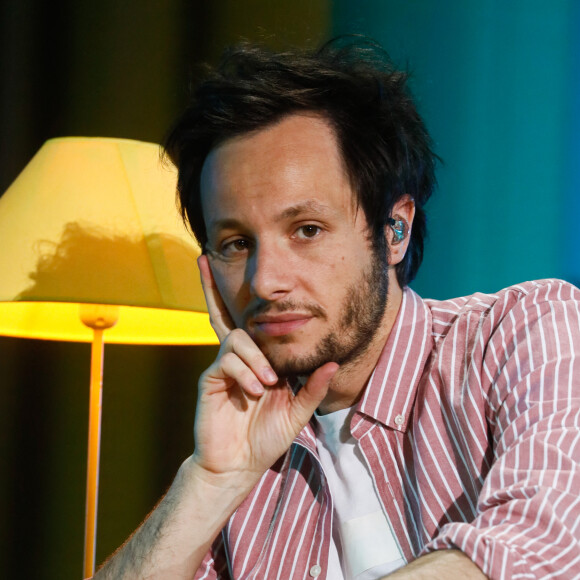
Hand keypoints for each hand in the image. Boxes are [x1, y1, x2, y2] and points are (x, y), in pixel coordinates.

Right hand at [192, 256, 337, 482]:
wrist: (239, 465)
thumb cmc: (266, 437)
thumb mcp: (296, 412)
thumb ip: (312, 388)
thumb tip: (333, 364)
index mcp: (259, 360)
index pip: (253, 323)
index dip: (243, 298)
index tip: (239, 270)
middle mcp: (240, 358)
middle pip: (228, 315)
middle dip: (214, 288)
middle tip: (204, 261)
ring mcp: (224, 367)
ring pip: (237, 337)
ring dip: (255, 357)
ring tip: (268, 384)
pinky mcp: (211, 380)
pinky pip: (226, 360)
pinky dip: (244, 371)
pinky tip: (256, 390)